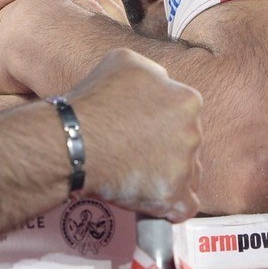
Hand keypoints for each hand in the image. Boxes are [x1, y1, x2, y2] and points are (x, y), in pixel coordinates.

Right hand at [63, 49, 201, 221]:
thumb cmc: (95, 100)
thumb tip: (161, 83)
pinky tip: (154, 200)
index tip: (143, 128)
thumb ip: (154, 73)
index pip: (184, 113)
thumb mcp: (126, 61)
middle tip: (137, 150)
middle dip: (167, 147)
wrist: (74, 141)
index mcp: (187, 100)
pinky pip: (184, 207)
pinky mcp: (172, 197)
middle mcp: (193, 133)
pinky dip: (171, 206)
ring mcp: (185, 167)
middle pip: (188, 144)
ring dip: (169, 175)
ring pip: (188, 174)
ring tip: (138, 175)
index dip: (162, 120)